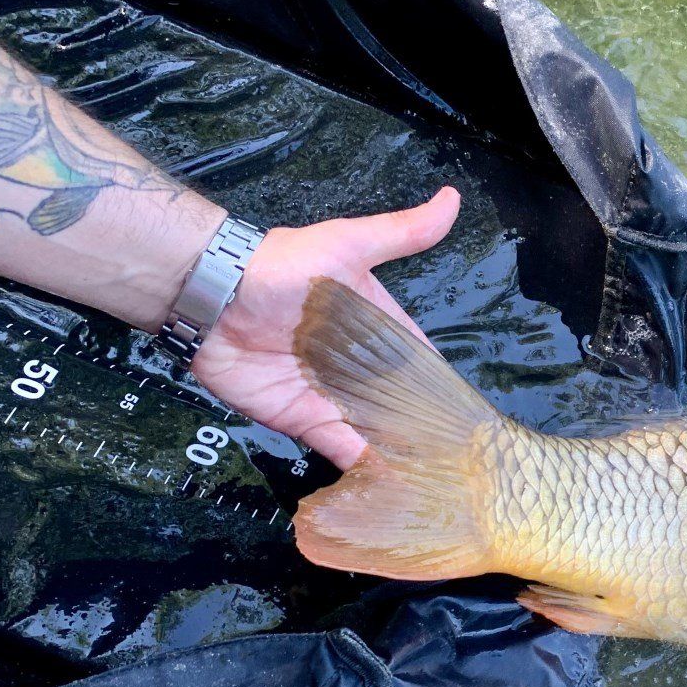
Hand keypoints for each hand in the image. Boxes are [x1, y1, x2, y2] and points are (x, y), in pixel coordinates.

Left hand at [192, 188, 459, 468]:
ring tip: (441, 483)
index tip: (474, 416)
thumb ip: (403, 232)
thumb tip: (454, 198)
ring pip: (377, 433)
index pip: (420, 362)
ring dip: (403, 455)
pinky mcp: (304, 420)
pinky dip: (365, 468)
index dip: (443, 386)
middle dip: (427, 430)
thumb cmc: (282, 265)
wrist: (212, 294)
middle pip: (401, 405)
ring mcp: (333, 397)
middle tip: (465, 462)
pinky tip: (396, 488)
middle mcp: (359, 367)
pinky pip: (341, 449)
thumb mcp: (350, 243)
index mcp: (377, 327)